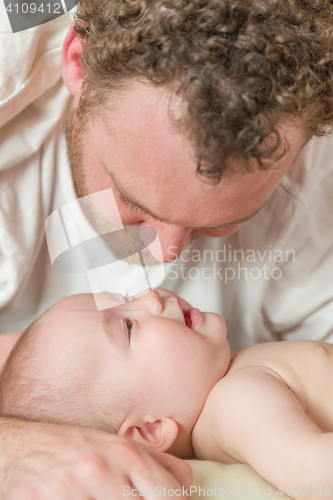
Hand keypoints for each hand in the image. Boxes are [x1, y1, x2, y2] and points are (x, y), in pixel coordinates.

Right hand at [0, 418, 191, 499]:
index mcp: (124, 452)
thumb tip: (188, 483)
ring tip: (101, 499)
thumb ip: (156, 463)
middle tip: (126, 499)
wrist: (19, 448)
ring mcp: (73, 490)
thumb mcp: (117, 446)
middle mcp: (102, 469)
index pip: (171, 495)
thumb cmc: (73, 448)